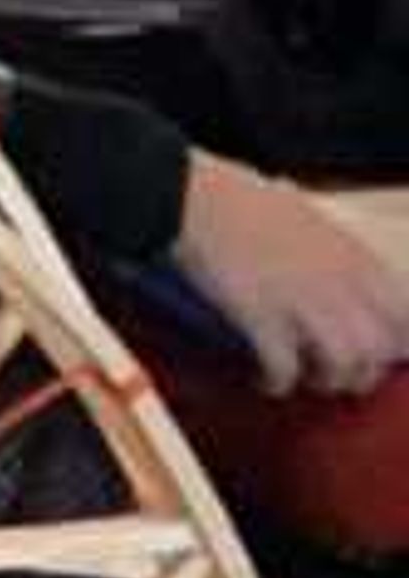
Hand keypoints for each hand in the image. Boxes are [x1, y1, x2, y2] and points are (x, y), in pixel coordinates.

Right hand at [173, 158, 408, 398]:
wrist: (189, 196)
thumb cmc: (235, 194)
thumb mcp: (300, 209)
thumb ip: (324, 241)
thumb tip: (324, 257)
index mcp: (349, 253)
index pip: (401, 313)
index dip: (392, 340)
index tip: (376, 351)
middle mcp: (336, 280)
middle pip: (378, 350)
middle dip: (361, 371)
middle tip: (337, 373)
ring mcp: (301, 301)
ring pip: (343, 367)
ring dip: (323, 380)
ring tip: (303, 377)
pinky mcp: (263, 319)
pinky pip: (286, 371)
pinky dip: (276, 382)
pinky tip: (263, 378)